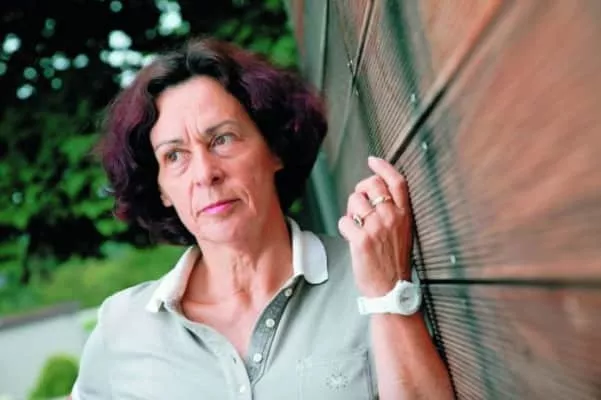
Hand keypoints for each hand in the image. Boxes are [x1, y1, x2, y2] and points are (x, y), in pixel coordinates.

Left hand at [338, 156, 412, 296]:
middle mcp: (392, 217)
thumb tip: (373, 197)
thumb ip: (392, 213)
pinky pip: (344, 220)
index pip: (396, 181)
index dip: (383, 167)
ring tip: (356, 226)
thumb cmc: (394, 262)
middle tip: (359, 204)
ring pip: (355, 201)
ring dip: (351, 212)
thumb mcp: (402, 233)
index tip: (373, 160)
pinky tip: (352, 238)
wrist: (391, 290)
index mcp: (404, 214)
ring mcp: (377, 227)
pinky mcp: (362, 239)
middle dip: (360, 190)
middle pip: (371, 185)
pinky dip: (345, 228)